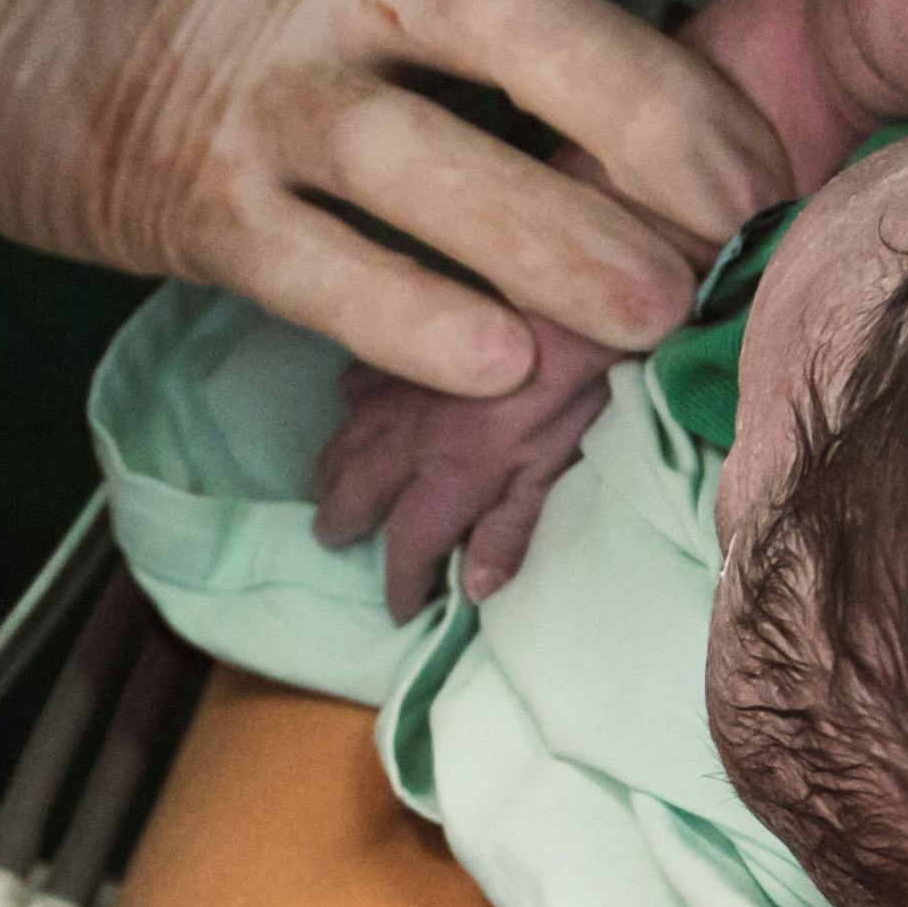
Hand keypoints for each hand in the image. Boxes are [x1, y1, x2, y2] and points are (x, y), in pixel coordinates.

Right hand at [0, 0, 875, 395]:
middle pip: (535, 19)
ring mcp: (258, 87)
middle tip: (752, 190)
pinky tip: (502, 365)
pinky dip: (419, 320)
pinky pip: (322, 268)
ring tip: (653, 309)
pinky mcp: (181, 199)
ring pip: (443, 162)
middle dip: (661, 108)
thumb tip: (623, 3)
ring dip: (564, 242)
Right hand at [315, 329, 621, 614]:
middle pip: (352, 494)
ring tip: (329, 490)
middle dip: (340, 524)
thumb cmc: (578, 384)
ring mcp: (397, 389)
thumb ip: (513, 527)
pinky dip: (350, 406)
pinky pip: (354, 383)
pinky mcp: (401, 348)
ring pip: (341, 440)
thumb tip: (476, 591)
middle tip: (334, 540)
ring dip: (331, 472)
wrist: (568, 298)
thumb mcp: (557, 465)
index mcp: (453, 475)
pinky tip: (357, 409)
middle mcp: (409, 438)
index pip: (408, 548)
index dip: (401, 585)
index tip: (401, 608)